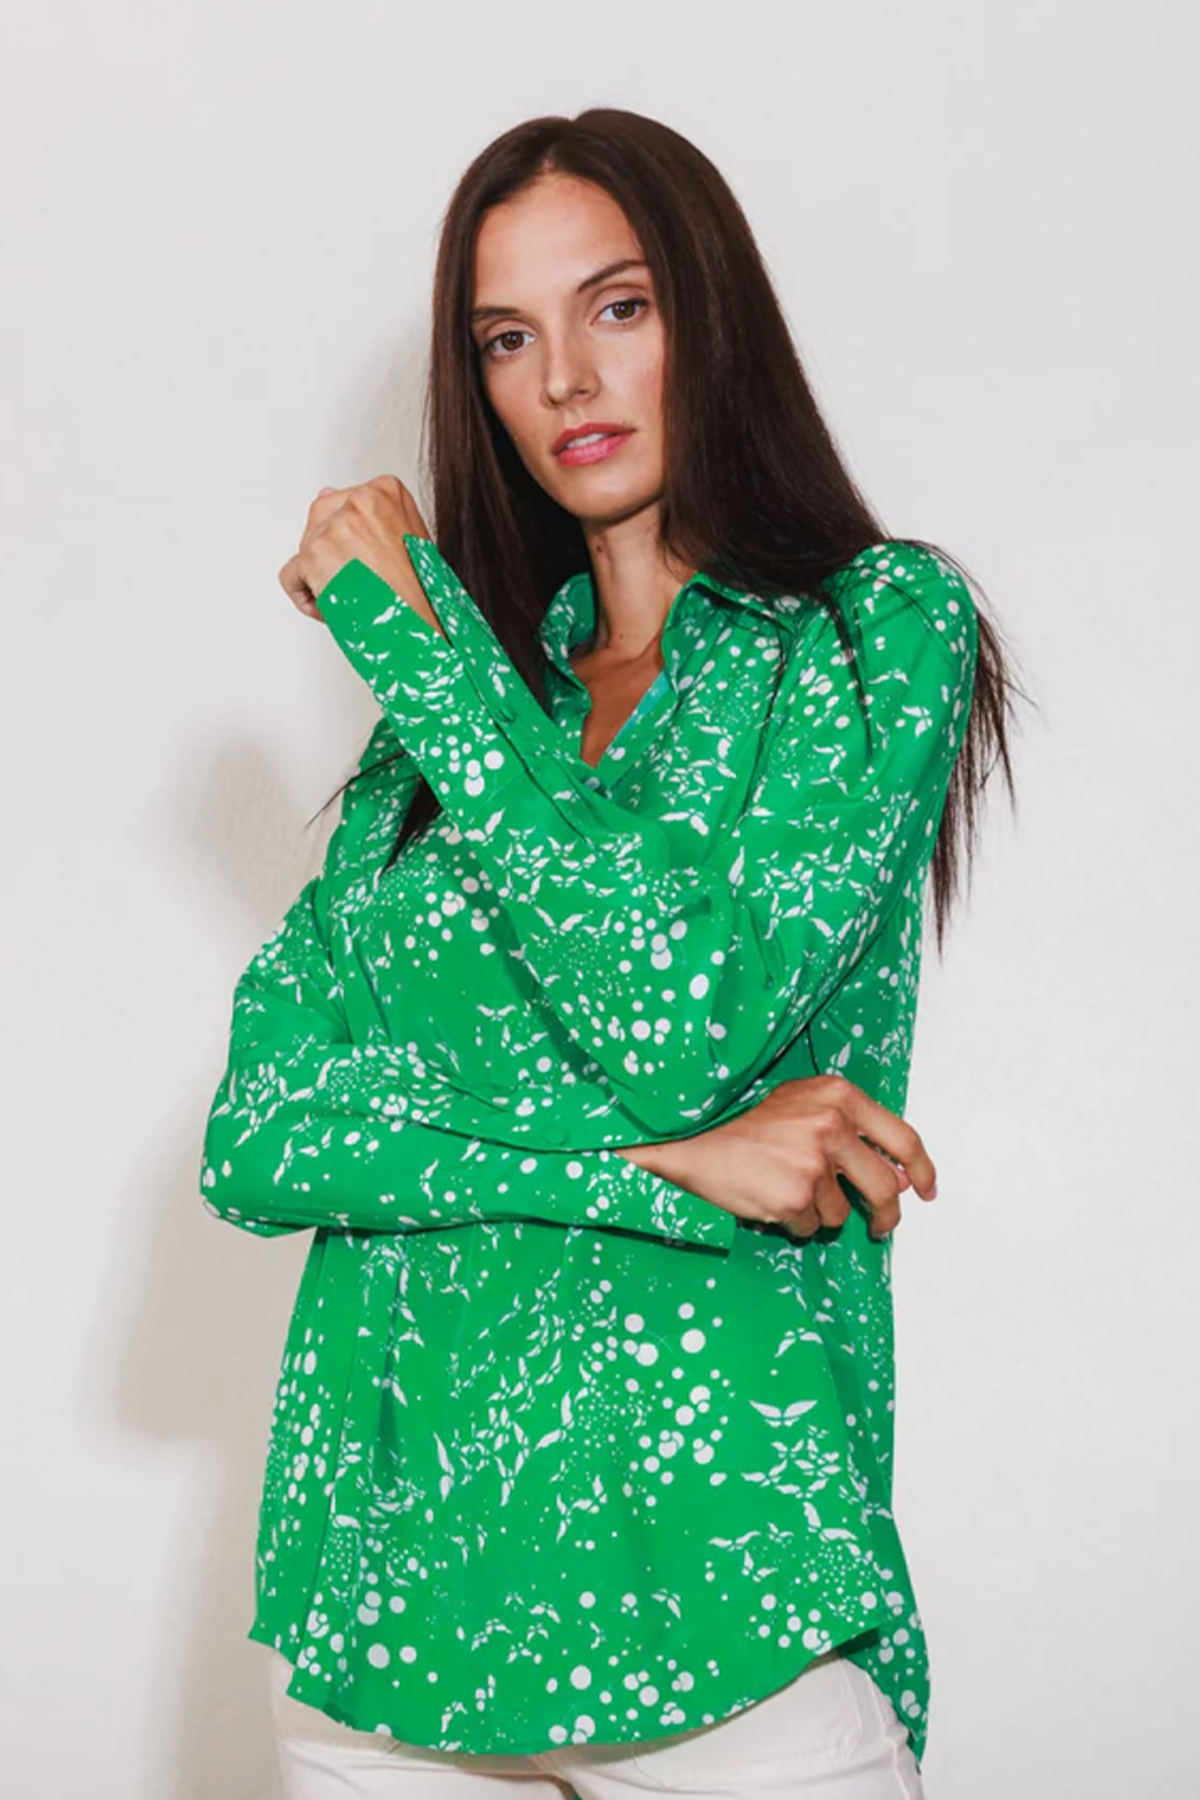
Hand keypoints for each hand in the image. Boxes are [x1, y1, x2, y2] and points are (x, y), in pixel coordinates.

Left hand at [277, 475, 443, 633]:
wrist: (425, 630)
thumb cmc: (421, 595)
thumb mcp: (406, 540)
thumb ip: (369, 517)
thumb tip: (325, 494)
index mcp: (386, 491)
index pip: (342, 503)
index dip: (349, 541)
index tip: (370, 563)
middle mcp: (360, 501)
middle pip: (318, 520)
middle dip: (330, 556)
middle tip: (361, 583)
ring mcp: (336, 526)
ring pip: (305, 550)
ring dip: (323, 579)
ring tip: (356, 596)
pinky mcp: (315, 554)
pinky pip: (290, 576)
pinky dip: (306, 599)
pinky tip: (336, 607)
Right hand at [617, 1075, 936, 1240]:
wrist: (692, 1138)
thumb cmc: (746, 1124)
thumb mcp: (803, 1107)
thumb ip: (852, 1132)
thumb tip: (899, 1178)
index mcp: (839, 1097)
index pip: (902, 1137)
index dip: (922, 1169)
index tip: (927, 1190)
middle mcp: (832, 1125)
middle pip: (885, 1186)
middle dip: (886, 1215)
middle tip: (880, 1226)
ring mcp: (814, 1162)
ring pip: (843, 1212)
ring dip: (820, 1212)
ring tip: (786, 1189)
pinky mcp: (795, 1195)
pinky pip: (811, 1225)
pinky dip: (793, 1221)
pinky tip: (769, 1197)